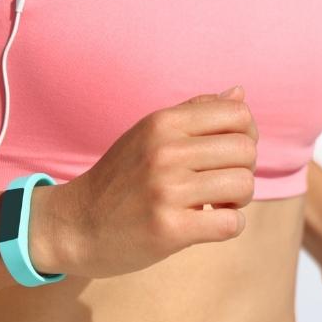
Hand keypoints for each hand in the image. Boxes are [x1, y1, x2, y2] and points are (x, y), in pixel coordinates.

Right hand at [35, 85, 257, 278]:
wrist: (75, 224)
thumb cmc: (120, 179)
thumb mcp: (149, 134)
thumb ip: (195, 111)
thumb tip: (239, 92)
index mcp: (163, 122)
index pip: (238, 114)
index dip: (246, 136)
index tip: (227, 155)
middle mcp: (165, 150)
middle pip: (246, 150)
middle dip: (244, 170)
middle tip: (221, 184)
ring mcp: (166, 189)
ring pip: (244, 185)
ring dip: (238, 201)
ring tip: (216, 205)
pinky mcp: (168, 228)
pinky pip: (231, 223)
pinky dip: (230, 225)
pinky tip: (209, 224)